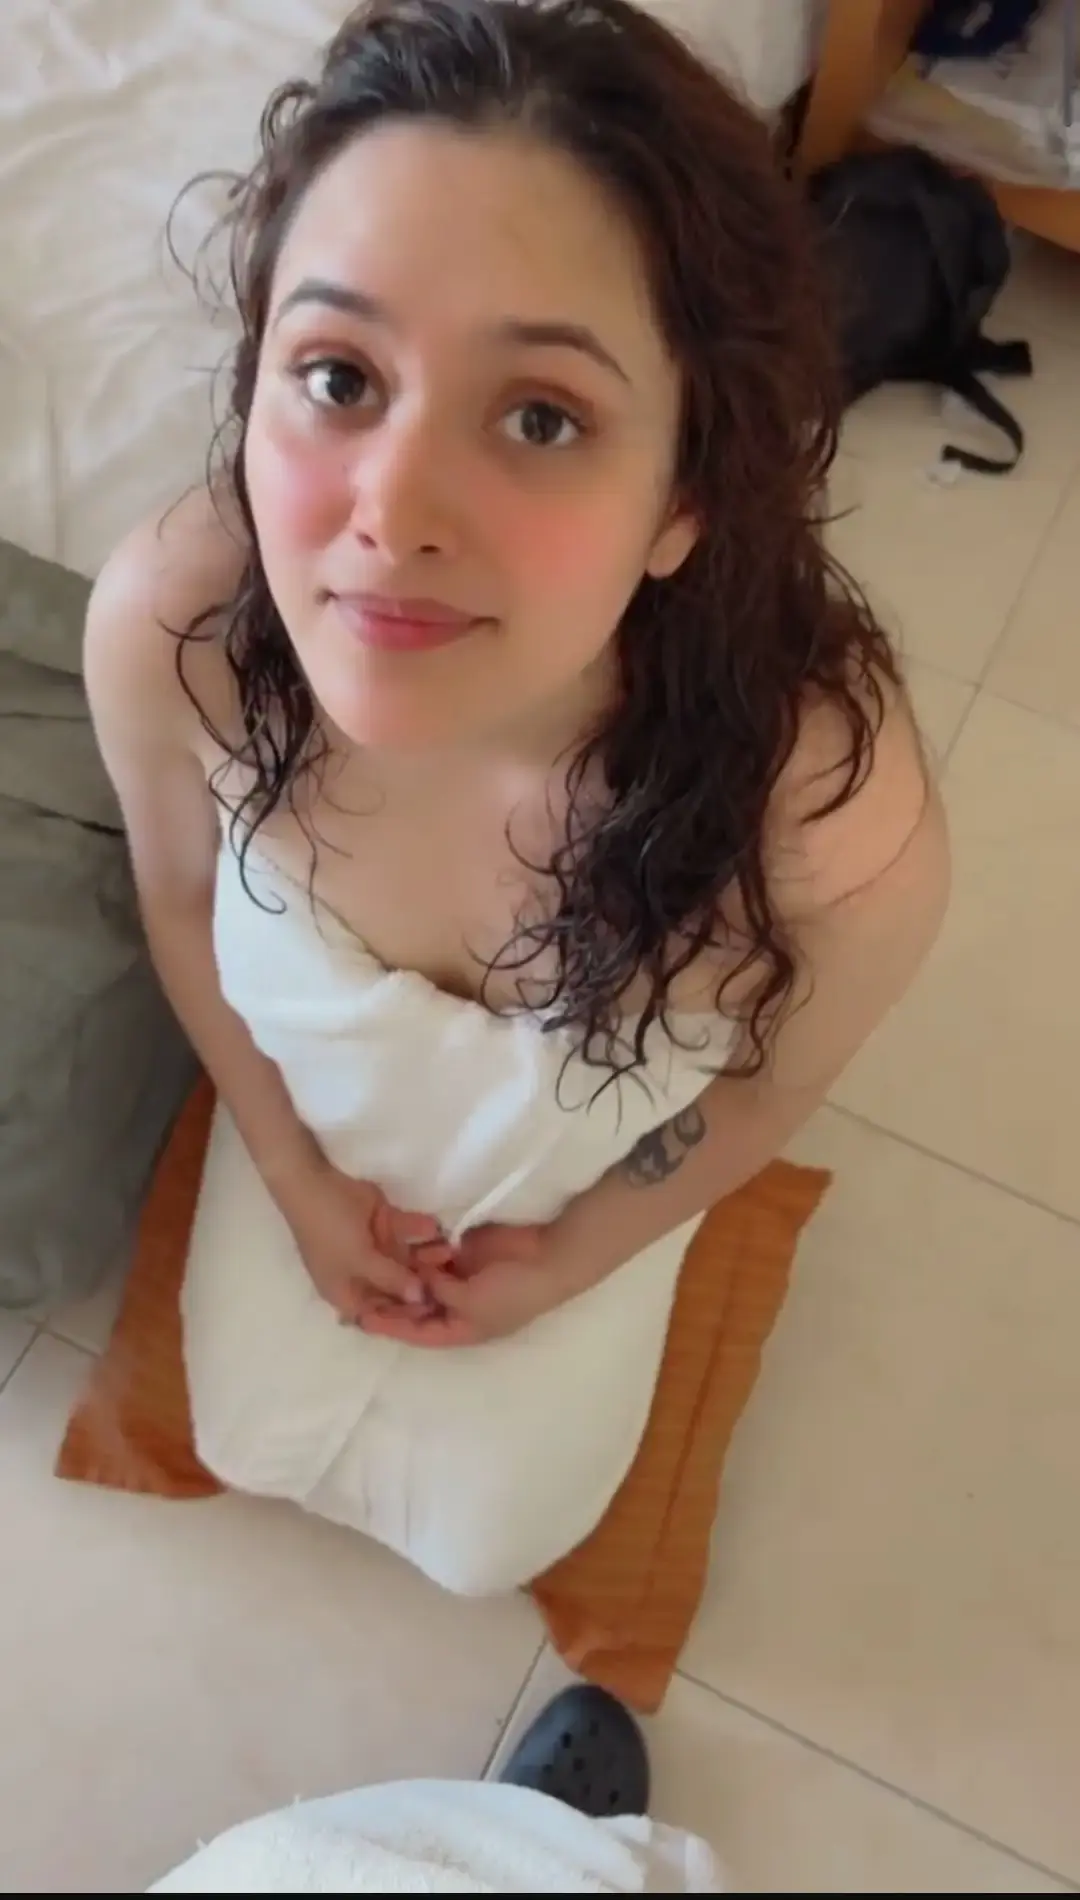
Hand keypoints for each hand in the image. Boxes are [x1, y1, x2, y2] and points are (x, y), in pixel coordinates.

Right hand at [279, 1158, 451, 1324]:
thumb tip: (419, 1298)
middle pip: (397, 1287)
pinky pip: (407, 1234)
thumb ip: (391, 1279)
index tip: (434, 1313)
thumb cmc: (328, 1230)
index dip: (404, 1316)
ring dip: (428, 1256)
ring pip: (406, 1259)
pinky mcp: (384, 1224)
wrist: (313, 1182)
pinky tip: (439, 1229)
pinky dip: (421, 1232)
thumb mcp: (358, 1260)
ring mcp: (374, 1249)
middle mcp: (362, 1274)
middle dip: (423, 1284)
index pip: (379, 1314)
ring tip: (451, 1250)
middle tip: (453, 1282)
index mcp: (347, 1292)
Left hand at [361, 1221, 560, 1348]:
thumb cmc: (513, 1291)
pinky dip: (426, 1252)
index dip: (392, 1326)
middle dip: (392, 1301)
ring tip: (387, 1262)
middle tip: (360, 1290)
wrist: (546, 1257)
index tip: (362, 1318)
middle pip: (416, 1308)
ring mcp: (460, 1279)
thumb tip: (418, 1283)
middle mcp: (457, 1308)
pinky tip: (416, 1246)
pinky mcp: (463, 1254)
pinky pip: (436, 1256)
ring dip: (410, 1272)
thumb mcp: (472, 1303)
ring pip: (423, 1280)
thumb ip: (439, 1293)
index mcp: (461, 1329)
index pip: (418, 1333)